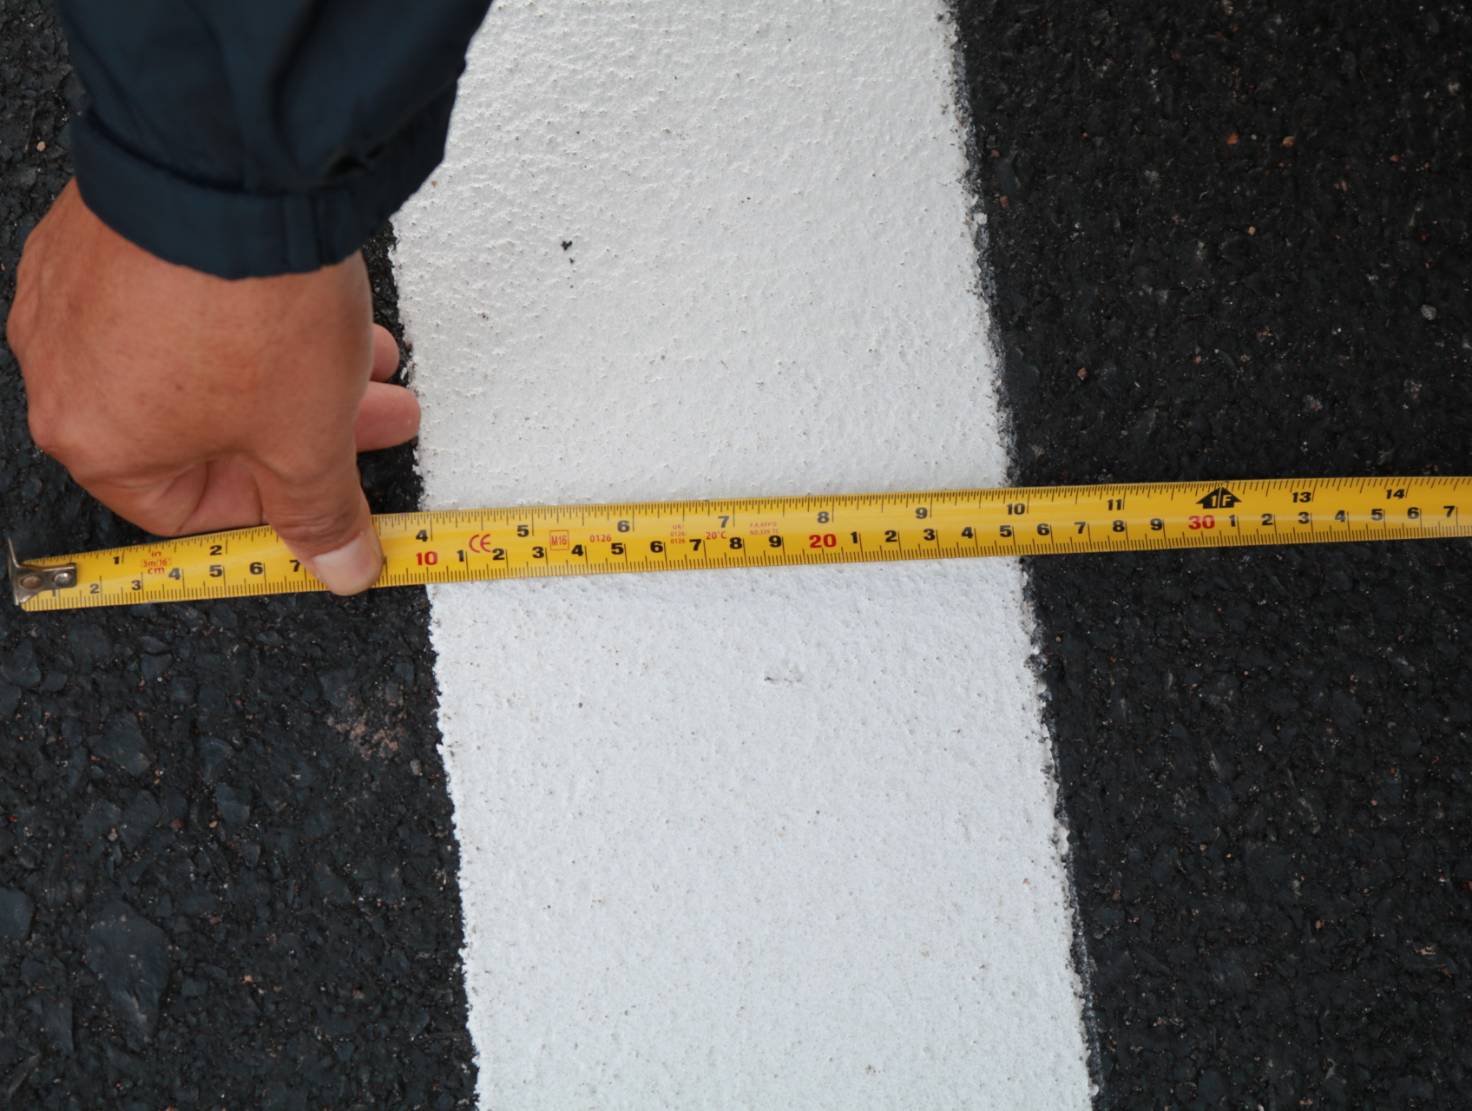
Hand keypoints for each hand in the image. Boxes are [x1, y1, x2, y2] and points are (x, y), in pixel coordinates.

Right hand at [5, 180, 419, 594]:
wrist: (233, 166)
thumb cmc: (248, 303)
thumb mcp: (305, 436)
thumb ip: (319, 512)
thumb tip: (338, 568)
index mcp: (97, 441)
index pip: (188, 509)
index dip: (277, 507)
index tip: (332, 490)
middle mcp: (67, 371)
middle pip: (206, 433)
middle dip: (308, 430)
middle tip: (375, 418)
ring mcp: (79, 296)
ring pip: (203, 365)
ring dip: (294, 371)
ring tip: (366, 356)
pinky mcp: (105, 236)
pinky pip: (182, 300)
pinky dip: (250, 315)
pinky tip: (318, 306)